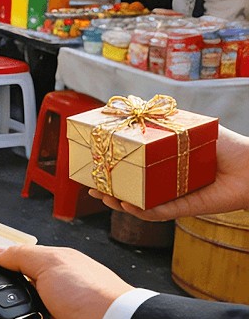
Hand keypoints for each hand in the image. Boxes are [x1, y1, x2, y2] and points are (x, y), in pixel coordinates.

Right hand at [91, 125, 248, 219]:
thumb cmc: (226, 144)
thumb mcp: (188, 126)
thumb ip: (163, 119)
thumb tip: (134, 104)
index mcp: (164, 165)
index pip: (133, 170)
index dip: (112, 169)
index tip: (95, 165)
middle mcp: (167, 183)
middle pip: (131, 190)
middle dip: (109, 190)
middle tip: (92, 186)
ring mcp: (174, 197)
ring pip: (141, 205)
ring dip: (120, 202)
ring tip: (106, 196)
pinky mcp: (186, 209)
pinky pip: (160, 214)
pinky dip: (142, 211)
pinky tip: (129, 205)